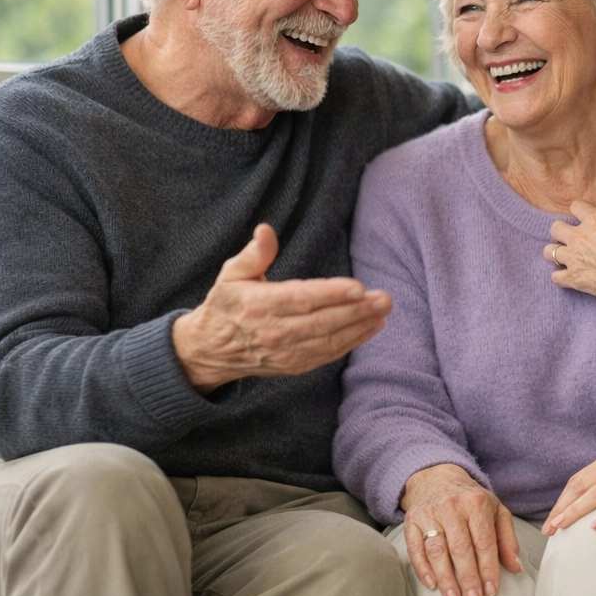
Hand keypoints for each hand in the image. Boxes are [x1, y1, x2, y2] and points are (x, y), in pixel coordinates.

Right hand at [171, 224, 391, 393]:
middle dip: (357, 311)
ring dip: (360, 327)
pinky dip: (352, 343)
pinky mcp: (294, 365)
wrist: (211, 350)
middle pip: (322, 321)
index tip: (358, 287)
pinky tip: (371, 328)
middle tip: (384, 299)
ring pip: (329, 340)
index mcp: (258, 304)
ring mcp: (285, 352)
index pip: (301, 299)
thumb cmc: (227, 305)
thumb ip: (254, 254)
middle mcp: (273, 331)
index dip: (332, 294)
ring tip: (383, 312)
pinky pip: (327, 354)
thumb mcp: (231, 274)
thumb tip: (266, 231)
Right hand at [400, 463, 521, 595]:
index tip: (491, 591)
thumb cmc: (471, 500)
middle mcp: (452, 507)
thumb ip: (507, 539)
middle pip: (461, 548)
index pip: (484, 541)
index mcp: (476, 503)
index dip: (488, 568)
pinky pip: (415, 548)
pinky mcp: (411, 521)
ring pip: (437, 550)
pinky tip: (432, 585)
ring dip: (446, 578)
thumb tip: (516, 568)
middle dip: (468, 577)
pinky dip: (423, 569)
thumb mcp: (496, 511)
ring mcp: (429, 514)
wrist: (438, 478)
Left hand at [545, 200, 595, 339]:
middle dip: (561, 232)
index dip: (579, 211)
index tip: (584, 217)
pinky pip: (555, 277)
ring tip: (565, 257)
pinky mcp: (572, 278)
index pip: (575, 206)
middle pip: (555, 227)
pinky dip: (560, 278)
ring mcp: (573, 258)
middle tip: (572, 238)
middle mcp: (579, 237)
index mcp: (595, 220)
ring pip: (549, 252)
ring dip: (555, 254)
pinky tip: (568, 278)